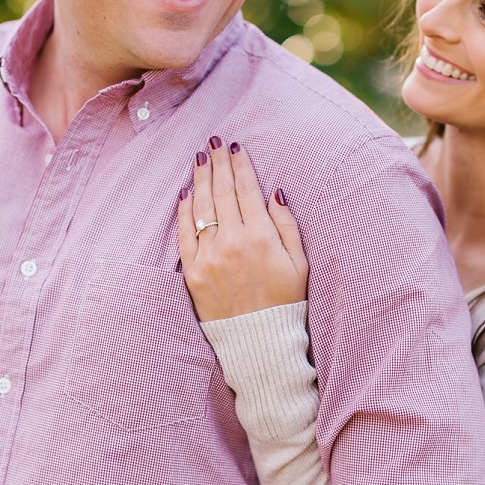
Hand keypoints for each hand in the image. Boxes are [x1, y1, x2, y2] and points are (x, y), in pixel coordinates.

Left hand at [178, 136, 308, 321]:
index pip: (247, 190)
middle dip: (218, 163)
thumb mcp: (299, 263)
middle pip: (222, 192)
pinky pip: (185, 233)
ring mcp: (209, 257)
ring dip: (200, 179)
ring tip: (200, 159)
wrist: (258, 342)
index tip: (235, 148)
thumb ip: (286, 224)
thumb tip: (273, 192)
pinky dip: (184, 210)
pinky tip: (186, 192)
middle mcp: (233, 243)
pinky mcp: (192, 272)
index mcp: (262, 238)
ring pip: (202, 207)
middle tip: (213, 142)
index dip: (240, 166)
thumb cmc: (285, 302)